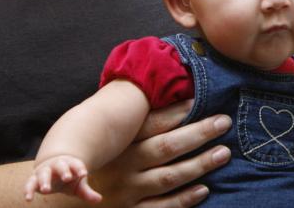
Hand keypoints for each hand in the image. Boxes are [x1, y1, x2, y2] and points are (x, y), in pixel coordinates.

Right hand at [25, 155, 100, 202]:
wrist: (52, 168)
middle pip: (60, 166)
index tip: (84, 174)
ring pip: (44, 174)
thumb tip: (99, 199)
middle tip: (67, 178)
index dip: (80, 169)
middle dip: (64, 171)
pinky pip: (30, 184)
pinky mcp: (34, 179)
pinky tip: (28, 199)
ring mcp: (44, 171)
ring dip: (45, 181)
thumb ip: (87, 192)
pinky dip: (28, 190)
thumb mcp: (78, 185)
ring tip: (46, 190)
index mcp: (70, 164)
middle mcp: (57, 166)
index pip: (76, 165)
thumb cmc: (68, 177)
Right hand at [87, 99, 231, 207]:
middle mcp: (123, 166)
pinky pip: (162, 207)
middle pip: (166, 148)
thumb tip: (174, 97)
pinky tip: (205, 189)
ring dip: (199, 164)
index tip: (201, 99)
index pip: (152, 124)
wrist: (69, 203)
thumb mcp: (113, 140)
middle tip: (224, 122)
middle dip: (198, 134)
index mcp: (119, 143)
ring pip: (169, 177)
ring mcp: (127, 192)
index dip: (178, 112)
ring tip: (223, 153)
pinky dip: (184, 199)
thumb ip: (139, 123)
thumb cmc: (102, 164)